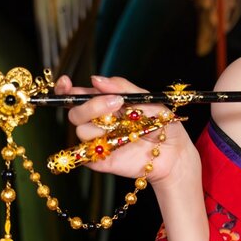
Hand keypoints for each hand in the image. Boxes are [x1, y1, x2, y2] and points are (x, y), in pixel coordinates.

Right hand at [54, 74, 199, 190]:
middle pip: (75, 113)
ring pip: (81, 131)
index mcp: (104, 104)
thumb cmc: (162, 123)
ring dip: (99, 126)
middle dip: (91, 106)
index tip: (65, 82)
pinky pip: (86, 155)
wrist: (174, 152)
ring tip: (123, 126)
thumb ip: (121, 87)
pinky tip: (116, 143)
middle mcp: (98, 122)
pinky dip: (96, 148)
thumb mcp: (145, 98)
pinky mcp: (101, 161)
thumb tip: (96, 80)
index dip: (65, 89)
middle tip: (116, 103)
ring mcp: (99, 142)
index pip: (76, 95)